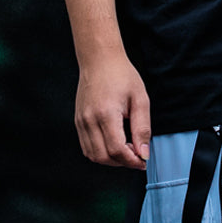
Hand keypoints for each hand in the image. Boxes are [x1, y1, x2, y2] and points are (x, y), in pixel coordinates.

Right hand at [74, 53, 151, 168]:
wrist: (100, 60)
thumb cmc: (122, 75)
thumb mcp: (140, 99)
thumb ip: (142, 128)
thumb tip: (143, 153)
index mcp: (106, 113)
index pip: (117, 150)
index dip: (131, 160)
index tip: (143, 161)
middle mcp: (90, 120)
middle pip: (103, 157)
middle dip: (122, 162)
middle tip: (137, 155)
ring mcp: (81, 121)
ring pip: (93, 155)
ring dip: (111, 160)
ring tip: (126, 149)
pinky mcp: (78, 121)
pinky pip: (87, 147)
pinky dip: (100, 152)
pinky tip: (113, 143)